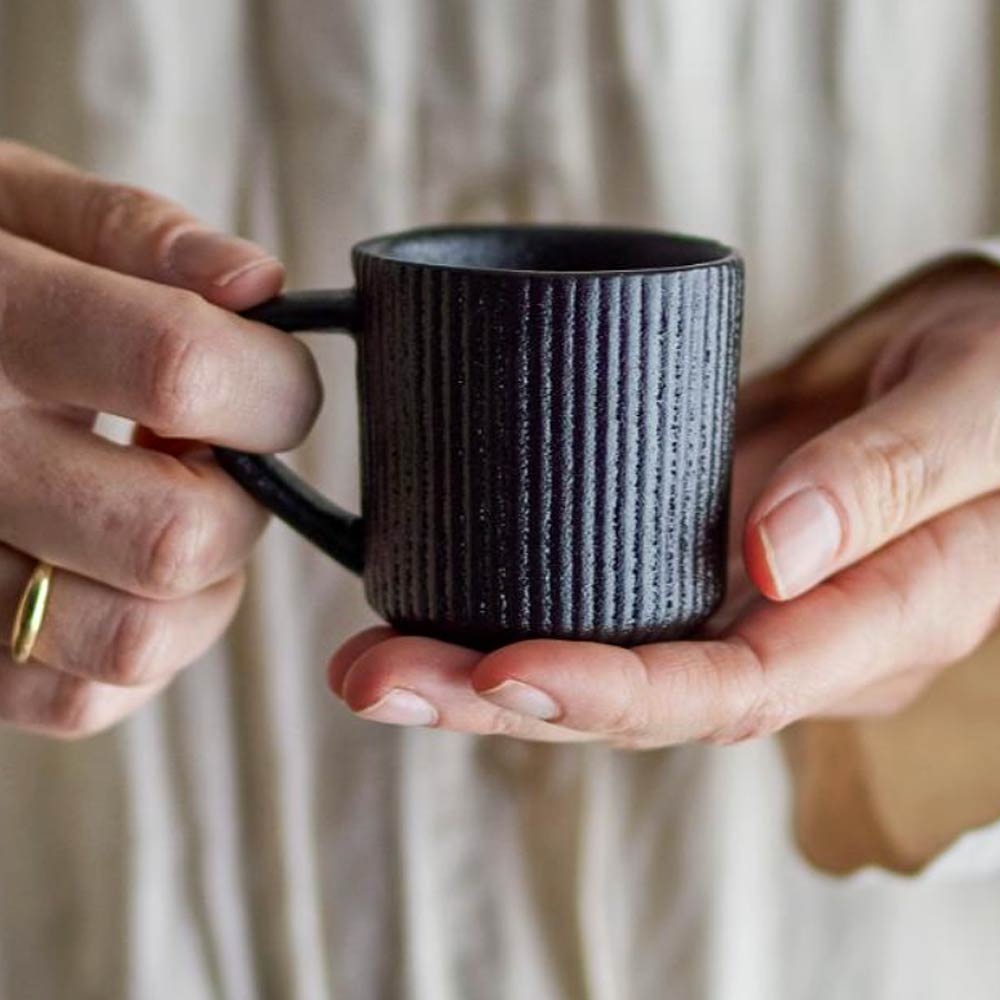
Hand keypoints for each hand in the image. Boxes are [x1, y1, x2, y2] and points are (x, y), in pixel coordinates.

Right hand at [0, 142, 318, 737]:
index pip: (178, 368)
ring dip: (199, 587)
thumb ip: (137, 235)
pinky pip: (79, 700)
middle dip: (241, 496)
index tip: (270, 378)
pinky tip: (113, 570)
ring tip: (161, 506)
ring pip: (134, 642)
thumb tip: (261, 287)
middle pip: (174, 533)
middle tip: (207, 450)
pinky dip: (137, 649)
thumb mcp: (12, 204)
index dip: (272, 383)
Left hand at [329, 256, 999, 744]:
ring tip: (368, 661)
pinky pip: (596, 596)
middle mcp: (789, 634)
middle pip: (635, 698)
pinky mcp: (688, 548)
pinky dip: (509, 605)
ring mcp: (732, 600)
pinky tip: (427, 599)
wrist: (974, 360)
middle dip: (498, 696)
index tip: (501, 672)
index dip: (616, 691)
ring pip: (599, 658)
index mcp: (879, 622)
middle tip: (375, 679)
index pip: (733, 689)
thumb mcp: (977, 402)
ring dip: (477, 666)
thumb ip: (892, 477)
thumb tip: (774, 553)